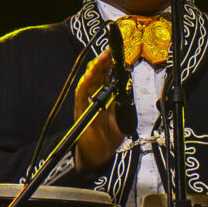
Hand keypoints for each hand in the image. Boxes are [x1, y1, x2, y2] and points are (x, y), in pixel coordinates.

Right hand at [71, 49, 124, 170]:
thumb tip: (127, 86)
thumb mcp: (121, 117)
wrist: (100, 156)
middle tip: (111, 50)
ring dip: (95, 69)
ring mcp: (86, 103)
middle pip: (98, 75)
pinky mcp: (80, 111)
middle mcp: (94, 97)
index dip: (111, 64)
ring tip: (102, 58)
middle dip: (104, 62)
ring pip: (89, 81)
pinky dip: (86, 85)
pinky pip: (81, 95)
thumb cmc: (109, 137)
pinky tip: (90, 76)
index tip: (117, 53)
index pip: (107, 76)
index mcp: (104, 97)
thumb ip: (123, 102)